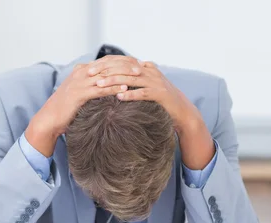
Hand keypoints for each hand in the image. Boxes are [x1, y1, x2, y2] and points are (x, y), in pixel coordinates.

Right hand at [26, 62, 137, 156]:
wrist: (49, 119)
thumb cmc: (65, 110)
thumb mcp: (79, 93)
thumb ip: (91, 87)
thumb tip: (107, 87)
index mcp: (82, 70)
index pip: (106, 60)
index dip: (122, 60)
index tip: (136, 62)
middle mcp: (81, 73)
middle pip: (108, 63)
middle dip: (126, 64)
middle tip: (141, 66)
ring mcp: (79, 83)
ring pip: (106, 74)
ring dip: (124, 74)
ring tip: (138, 75)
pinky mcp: (79, 94)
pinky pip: (100, 89)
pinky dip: (114, 87)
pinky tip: (125, 88)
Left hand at [87, 56, 202, 134]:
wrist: (181, 111)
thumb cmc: (160, 101)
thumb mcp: (146, 86)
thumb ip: (134, 79)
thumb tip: (115, 78)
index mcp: (145, 68)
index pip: (122, 63)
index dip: (105, 65)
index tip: (89, 69)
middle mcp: (150, 72)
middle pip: (124, 68)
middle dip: (106, 71)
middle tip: (90, 74)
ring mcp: (156, 82)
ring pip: (131, 79)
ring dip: (114, 82)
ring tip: (100, 85)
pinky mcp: (160, 94)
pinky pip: (143, 93)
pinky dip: (130, 94)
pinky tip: (119, 97)